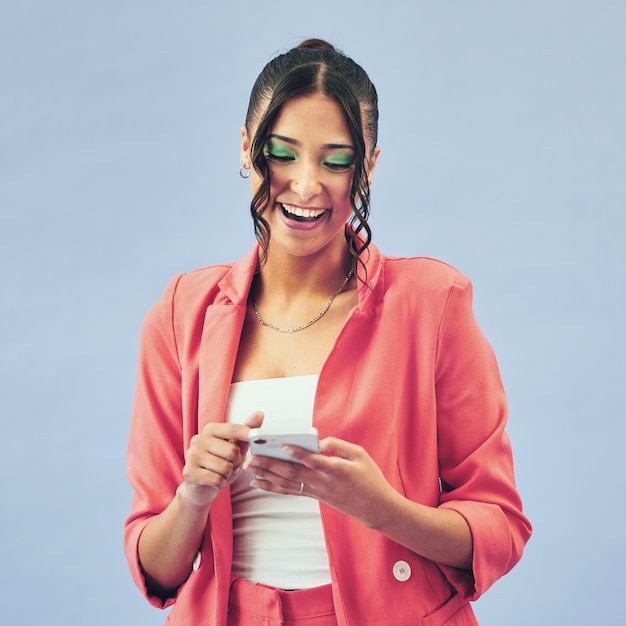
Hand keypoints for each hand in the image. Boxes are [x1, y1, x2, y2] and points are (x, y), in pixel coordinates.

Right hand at [180, 411, 263, 509]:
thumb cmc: (220, 465)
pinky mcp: (189, 473)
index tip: (256, 436)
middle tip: (230, 466)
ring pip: (226, 467)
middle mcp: (198, 439)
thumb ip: (246, 432)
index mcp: (210, 429)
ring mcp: (191, 455)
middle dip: (236, 463)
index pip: (233, 429)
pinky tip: (214, 482)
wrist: (201, 489)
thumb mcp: (235, 448)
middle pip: (232, 451)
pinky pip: (217, 480)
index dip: (247, 434)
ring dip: (228, 474)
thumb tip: (259, 414)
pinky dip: (220, 484)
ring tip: (221, 473)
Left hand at [247, 436, 396, 528]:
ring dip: (267, 476)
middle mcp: (323, 482)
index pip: (314, 461)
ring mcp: (317, 491)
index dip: (299, 454)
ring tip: (249, 468)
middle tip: (252, 456)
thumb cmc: (369, 478)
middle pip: (293, 472)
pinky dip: (273, 487)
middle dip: (271, 464)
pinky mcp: (314, 496)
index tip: (284, 446)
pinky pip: (290, 491)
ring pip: (288, 483)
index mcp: (336, 469)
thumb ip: (338, 445)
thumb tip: (318, 441)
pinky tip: (259, 483)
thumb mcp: (360, 455)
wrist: (374, 508)